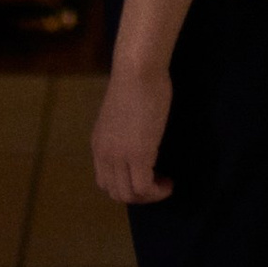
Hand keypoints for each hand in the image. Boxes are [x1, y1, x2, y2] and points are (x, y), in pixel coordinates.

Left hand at [92, 64, 172, 204]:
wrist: (138, 70)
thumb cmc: (135, 82)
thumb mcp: (121, 115)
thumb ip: (123, 132)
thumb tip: (136, 139)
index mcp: (98, 144)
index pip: (105, 180)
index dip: (126, 185)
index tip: (146, 176)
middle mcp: (104, 154)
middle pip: (115, 192)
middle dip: (138, 195)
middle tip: (157, 184)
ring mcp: (119, 156)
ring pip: (129, 195)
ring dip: (149, 196)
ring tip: (165, 184)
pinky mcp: (138, 154)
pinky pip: (144, 188)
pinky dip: (157, 191)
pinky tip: (169, 183)